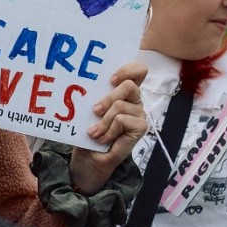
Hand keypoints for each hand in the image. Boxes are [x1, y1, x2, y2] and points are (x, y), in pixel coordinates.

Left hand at [70, 61, 149, 194]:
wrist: (89, 158)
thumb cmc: (88, 130)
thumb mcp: (88, 109)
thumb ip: (94, 95)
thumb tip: (85, 84)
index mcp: (124, 91)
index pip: (138, 71)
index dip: (128, 69)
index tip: (111, 78)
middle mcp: (135, 100)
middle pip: (129, 85)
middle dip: (108, 98)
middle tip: (94, 110)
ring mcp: (139, 113)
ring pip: (120, 105)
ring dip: (103, 121)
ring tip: (94, 132)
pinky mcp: (141, 127)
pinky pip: (122, 120)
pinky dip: (109, 130)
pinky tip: (103, 138)